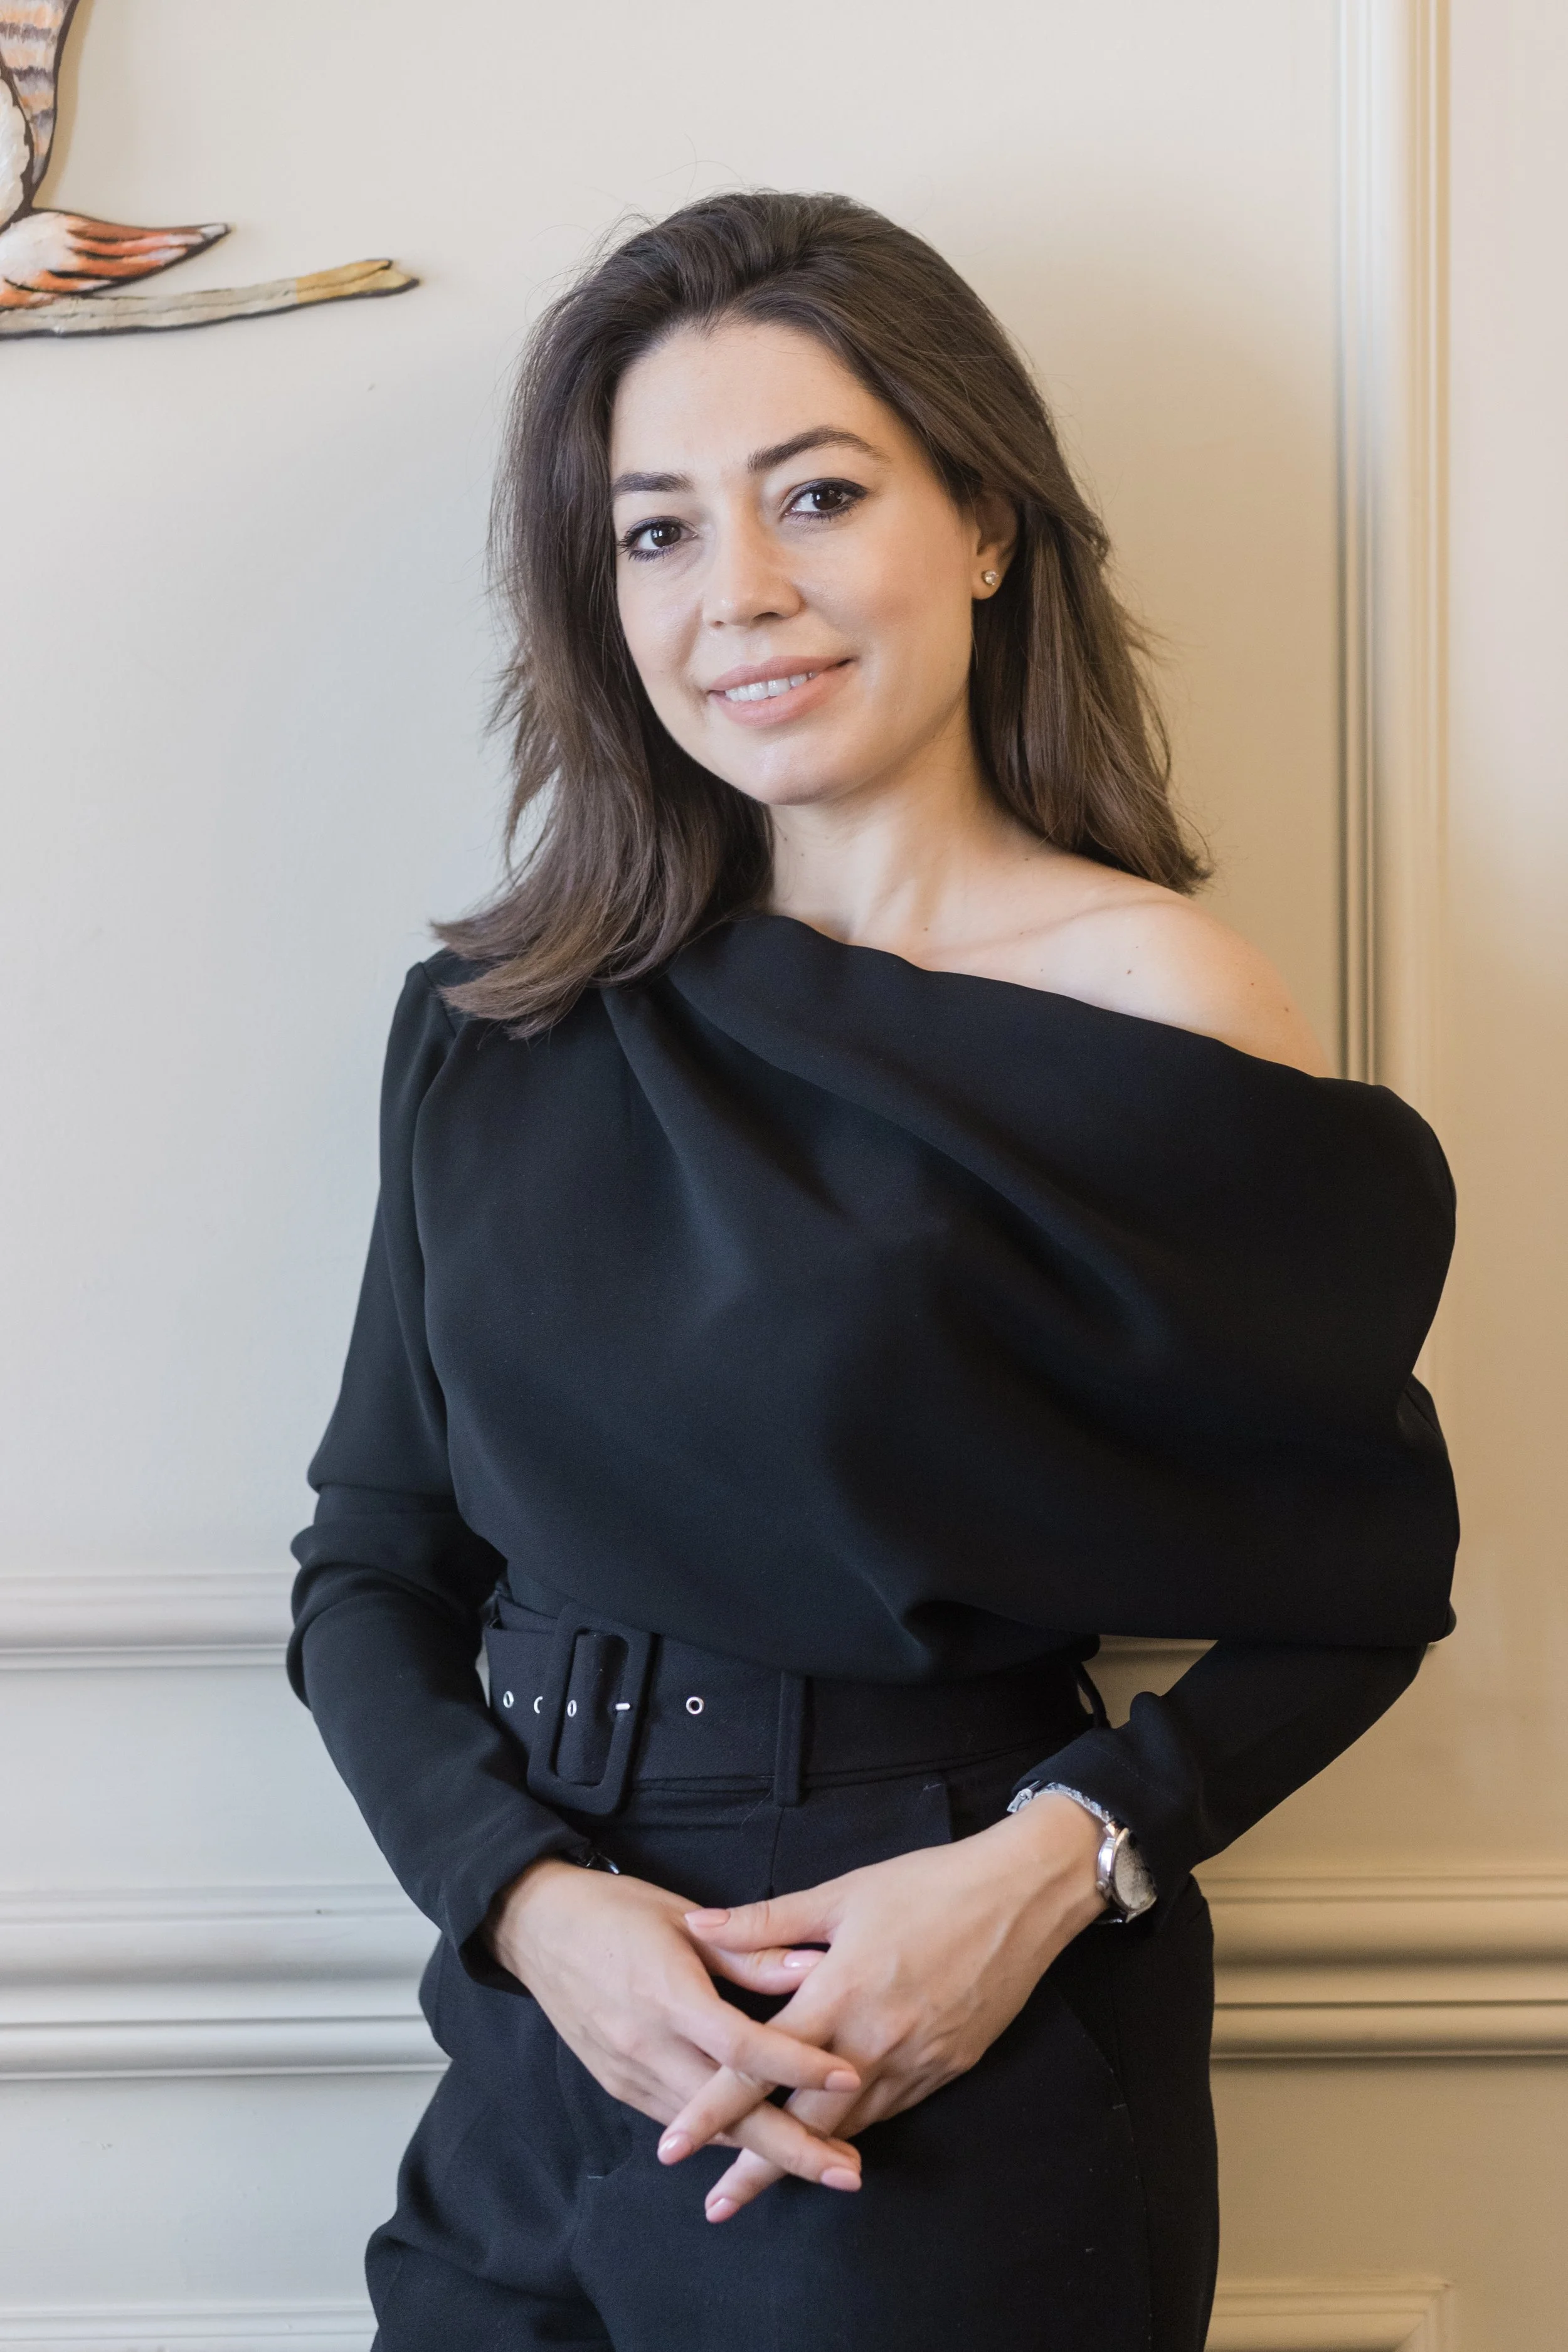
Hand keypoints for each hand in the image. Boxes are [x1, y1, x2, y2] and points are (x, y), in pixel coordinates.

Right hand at [487, 1858, 864, 2191]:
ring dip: (764, 2153)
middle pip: (729, 2113)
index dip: (798, 2064)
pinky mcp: (618, 2086)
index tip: (850, 2076)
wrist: (537, 1929)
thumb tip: (816, 1966)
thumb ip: (749, 1951)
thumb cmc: (616, 1911)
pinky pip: (680, 2120)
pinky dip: (724, 2136)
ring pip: (706, 2129)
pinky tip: (763, 2145)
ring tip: (823, 2164)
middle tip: (849, 2171)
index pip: (743, 2046)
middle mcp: (647, 2045)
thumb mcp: (684, 1918)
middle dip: (793, 2147)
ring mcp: (628, 2073)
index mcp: (667, 1994)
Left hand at [666, 1793, 1106, 2219]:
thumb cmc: (927, 1885)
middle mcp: (874, 2041)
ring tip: (766, 2179)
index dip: (712, 2109)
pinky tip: (835, 2138)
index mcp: (839, 1994)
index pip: (760, 2065)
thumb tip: (698, 1926)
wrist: (1020, 1897)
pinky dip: (856, 2128)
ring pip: (850, 2126)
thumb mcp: (842, 1894)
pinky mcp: (948, 2068)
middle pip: (804, 2124)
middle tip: (716, 2206)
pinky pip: (890, 2109)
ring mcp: (916, 2061)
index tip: (671, 2147)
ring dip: (808, 2156)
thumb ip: (766, 1922)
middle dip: (757, 2167)